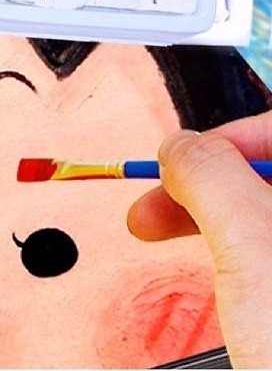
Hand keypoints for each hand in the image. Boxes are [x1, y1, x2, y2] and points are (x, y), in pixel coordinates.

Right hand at [127, 111, 271, 368]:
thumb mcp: (257, 251)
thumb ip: (210, 175)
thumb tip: (180, 147)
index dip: (230, 138)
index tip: (182, 163)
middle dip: (208, 188)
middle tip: (156, 210)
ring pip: (268, 221)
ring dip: (214, 224)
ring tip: (167, 239)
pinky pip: (270, 260)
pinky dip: (239, 260)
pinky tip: (220, 279)